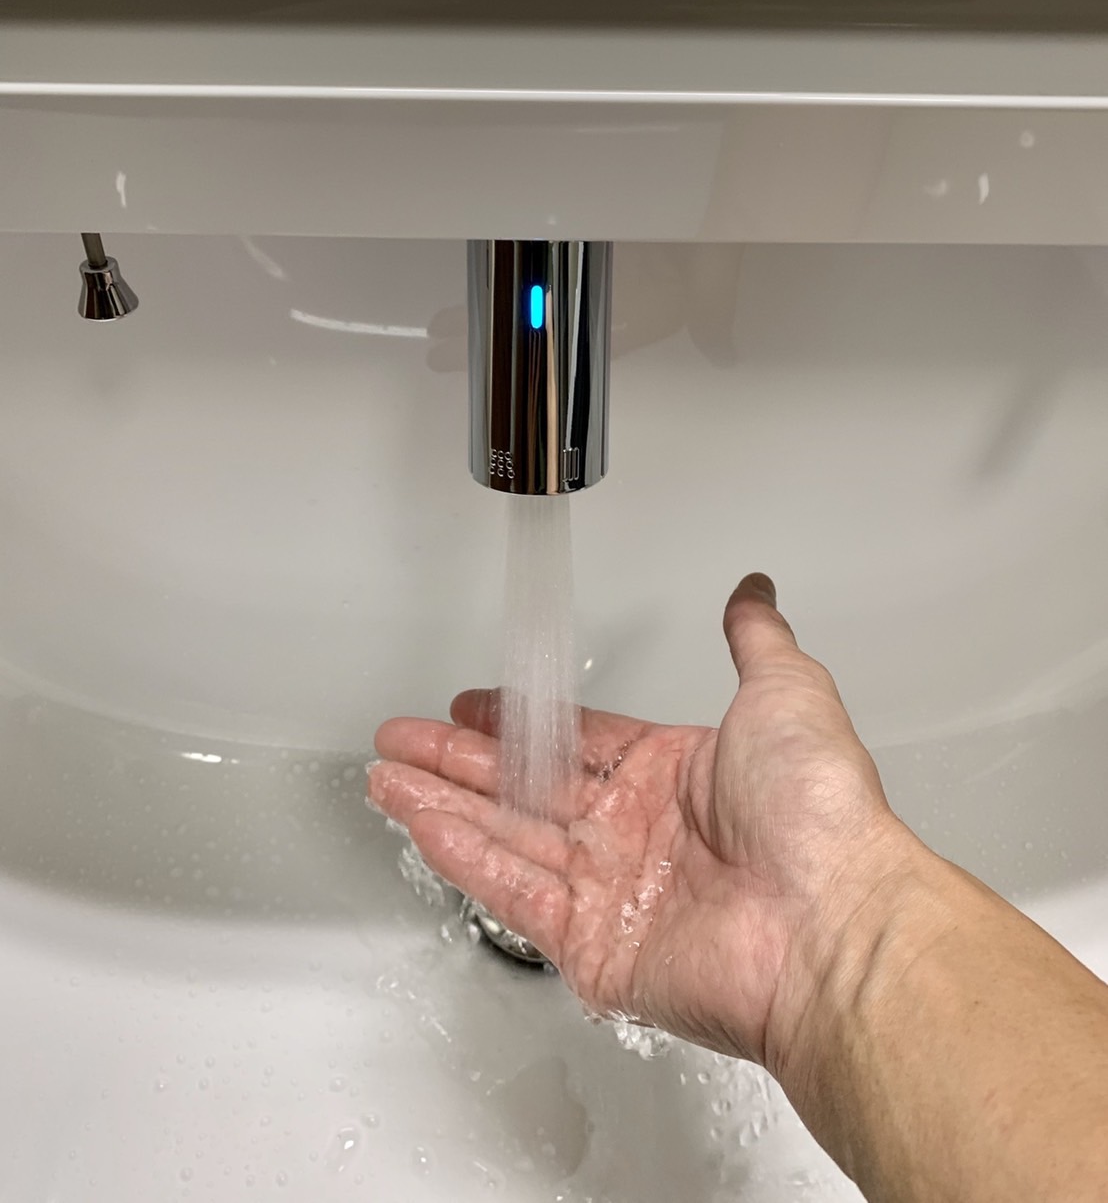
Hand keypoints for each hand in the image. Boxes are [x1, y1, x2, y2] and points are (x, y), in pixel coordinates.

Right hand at [368, 574, 912, 1075]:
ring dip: (444, 805)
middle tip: (403, 737)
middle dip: (459, 759)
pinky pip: (515, 894)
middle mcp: (641, 834)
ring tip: (388, 776)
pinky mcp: (596, 950)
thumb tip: (754, 589)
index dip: (521, 722)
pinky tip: (422, 824)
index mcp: (678, 777)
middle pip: (528, 788)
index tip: (473, 705)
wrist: (830, 923)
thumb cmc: (818, 812)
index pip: (578, 742)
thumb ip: (754, 640)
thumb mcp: (785, 693)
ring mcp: (615, 894)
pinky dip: (465, 857)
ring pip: (508, 837)